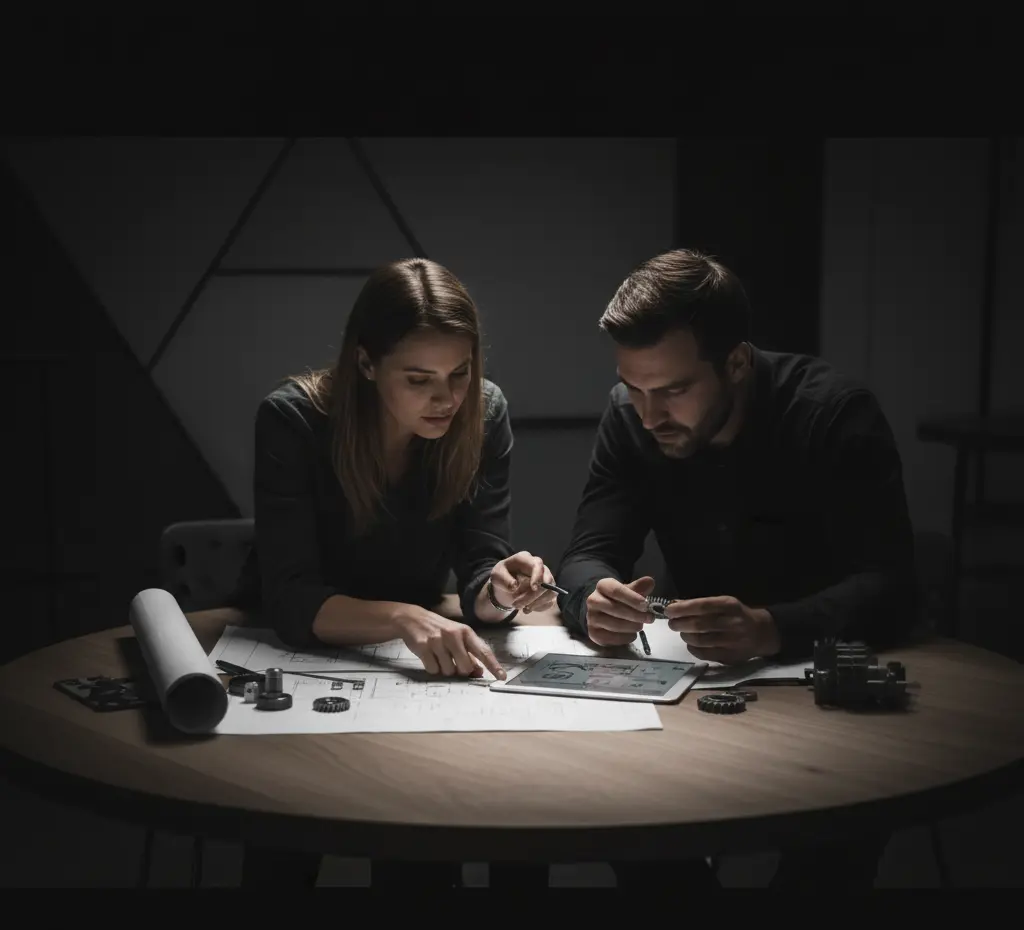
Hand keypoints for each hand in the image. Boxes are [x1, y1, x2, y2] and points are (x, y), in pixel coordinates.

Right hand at [395, 607, 505, 679]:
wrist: (413, 618)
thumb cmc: (439, 629)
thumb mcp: (457, 636)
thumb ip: (469, 653)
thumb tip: (480, 671)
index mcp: (465, 632)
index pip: (483, 651)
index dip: (493, 665)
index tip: (501, 676)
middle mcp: (453, 635)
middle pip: (466, 668)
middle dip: (460, 670)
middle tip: (453, 661)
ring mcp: (438, 641)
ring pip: (449, 671)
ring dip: (445, 669)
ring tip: (439, 656)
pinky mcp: (423, 647)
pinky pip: (433, 669)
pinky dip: (432, 668)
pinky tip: (429, 657)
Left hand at [488, 551, 557, 613]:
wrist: (506, 585)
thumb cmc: (502, 576)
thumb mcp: (497, 576)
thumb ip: (504, 579)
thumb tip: (515, 585)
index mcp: (526, 559)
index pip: (537, 565)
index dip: (537, 576)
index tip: (533, 588)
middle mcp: (540, 568)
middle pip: (547, 580)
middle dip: (533, 596)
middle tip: (516, 605)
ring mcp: (546, 579)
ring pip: (551, 592)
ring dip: (537, 603)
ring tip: (523, 608)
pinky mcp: (548, 591)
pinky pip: (550, 601)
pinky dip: (539, 607)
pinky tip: (528, 608)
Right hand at [585, 575, 655, 645]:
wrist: (602, 612)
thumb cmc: (619, 600)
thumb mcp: (628, 591)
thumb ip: (639, 587)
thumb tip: (650, 581)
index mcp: (602, 586)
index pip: (616, 591)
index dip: (632, 598)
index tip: (646, 605)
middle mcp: (593, 600)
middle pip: (614, 608)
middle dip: (635, 614)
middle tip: (649, 618)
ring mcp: (591, 617)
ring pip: (613, 624)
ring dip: (631, 627)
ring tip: (640, 626)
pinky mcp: (593, 633)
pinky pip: (610, 638)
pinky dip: (624, 638)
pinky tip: (632, 635)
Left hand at [664, 595, 779, 664]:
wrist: (761, 633)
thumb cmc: (737, 615)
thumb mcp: (724, 603)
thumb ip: (701, 604)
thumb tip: (675, 605)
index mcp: (729, 605)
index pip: (701, 607)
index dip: (682, 609)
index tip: (669, 610)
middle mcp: (732, 623)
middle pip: (698, 625)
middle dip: (679, 623)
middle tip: (671, 623)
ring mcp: (732, 642)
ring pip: (700, 640)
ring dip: (685, 636)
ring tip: (682, 632)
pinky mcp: (730, 657)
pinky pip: (705, 654)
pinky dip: (693, 648)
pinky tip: (691, 643)